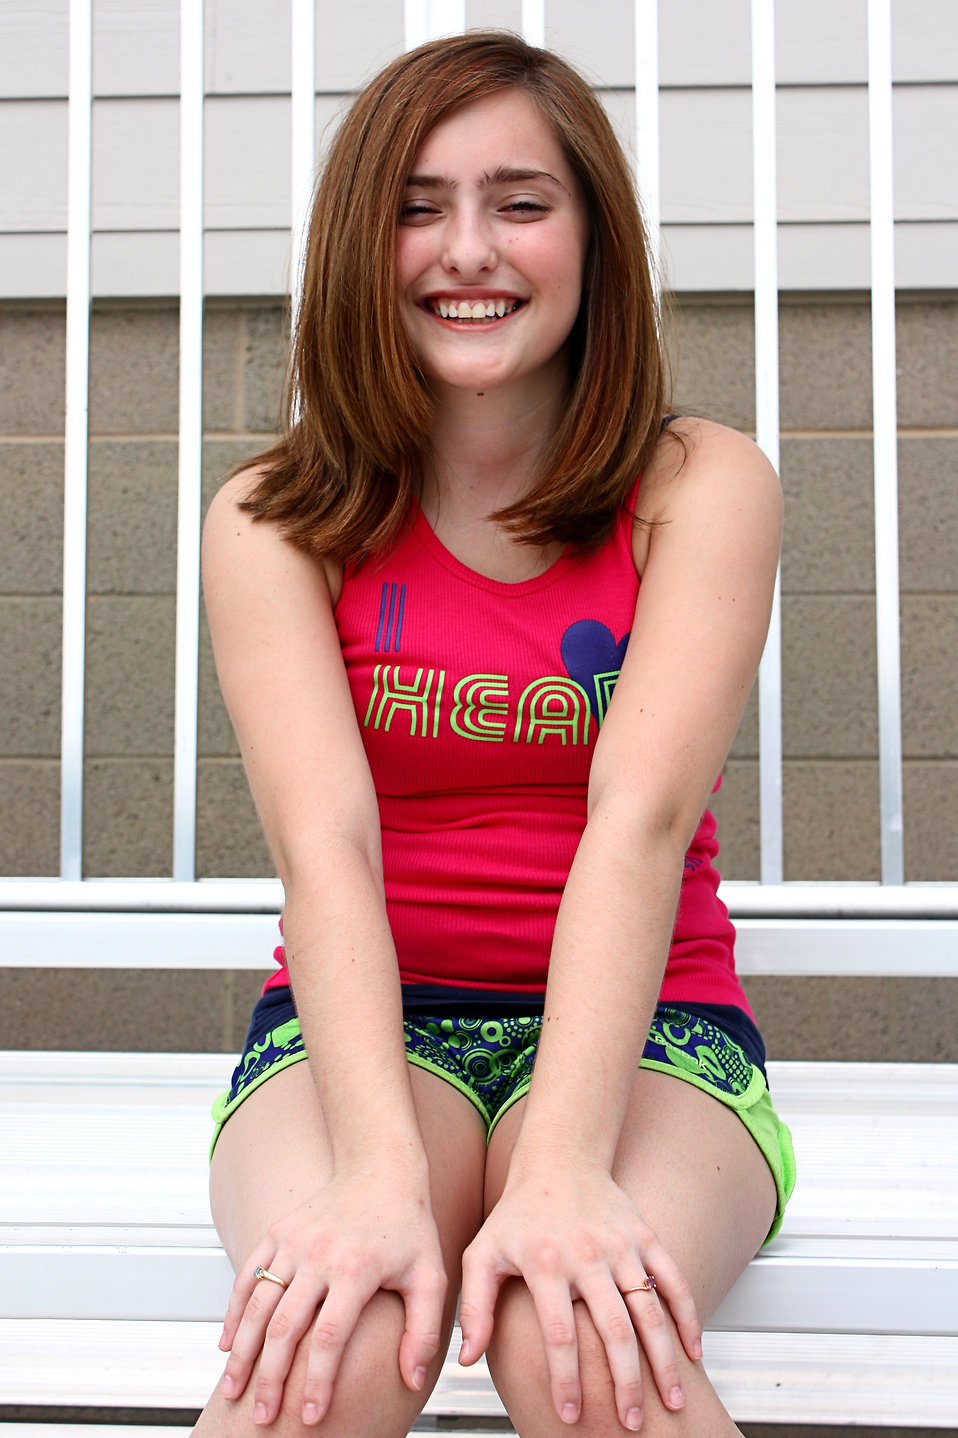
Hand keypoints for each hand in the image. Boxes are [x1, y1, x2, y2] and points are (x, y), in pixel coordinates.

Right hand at [218, 1169, 446, 1426]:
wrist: (380, 1168)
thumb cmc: (409, 1226)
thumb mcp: (430, 1276)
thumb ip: (423, 1330)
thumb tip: (412, 1380)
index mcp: (356, 1269)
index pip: (329, 1337)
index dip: (317, 1381)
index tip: (311, 1416)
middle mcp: (319, 1255)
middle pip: (284, 1328)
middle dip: (269, 1379)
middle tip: (262, 1418)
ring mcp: (294, 1242)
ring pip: (257, 1305)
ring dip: (242, 1352)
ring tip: (233, 1391)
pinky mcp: (278, 1232)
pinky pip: (247, 1276)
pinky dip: (233, 1312)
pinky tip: (228, 1345)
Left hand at [458, 1164, 700, 1429]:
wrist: (559, 1159)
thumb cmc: (517, 1215)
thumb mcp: (482, 1254)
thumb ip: (475, 1308)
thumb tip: (466, 1360)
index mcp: (545, 1263)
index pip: (558, 1332)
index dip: (565, 1378)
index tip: (569, 1414)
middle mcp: (587, 1254)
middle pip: (613, 1329)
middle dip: (625, 1383)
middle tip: (629, 1424)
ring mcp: (621, 1245)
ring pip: (650, 1311)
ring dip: (663, 1361)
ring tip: (671, 1402)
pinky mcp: (646, 1237)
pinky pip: (674, 1281)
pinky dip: (688, 1318)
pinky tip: (693, 1353)